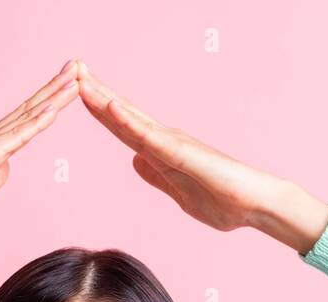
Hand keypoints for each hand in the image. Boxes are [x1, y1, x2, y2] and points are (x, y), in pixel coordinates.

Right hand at [0, 61, 79, 267]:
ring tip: (75, 78)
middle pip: (29, 111)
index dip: (47, 105)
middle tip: (77, 68)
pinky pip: (16, 138)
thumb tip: (6, 167)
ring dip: (52, 98)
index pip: (25, 123)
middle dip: (55, 90)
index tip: (68, 90)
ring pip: (27, 117)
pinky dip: (36, 124)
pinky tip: (54, 111)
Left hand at [75, 60, 327, 251]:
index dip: (99, 110)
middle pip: (122, 115)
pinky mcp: (183, 154)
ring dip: (104, 99)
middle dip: (94, 93)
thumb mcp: (178, 193)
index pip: (122, 128)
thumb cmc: (224, 201)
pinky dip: (128, 121)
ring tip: (81, 78)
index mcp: (161, 152)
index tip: (75, 91)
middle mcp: (165, 141)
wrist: (256, 206)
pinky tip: (110, 106)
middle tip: (71, 68)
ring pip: (131, 119)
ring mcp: (173, 144)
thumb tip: (136, 161)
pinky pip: (150, 136)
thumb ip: (157, 176)